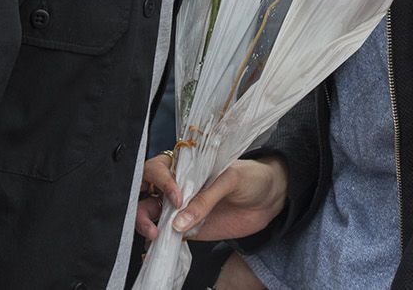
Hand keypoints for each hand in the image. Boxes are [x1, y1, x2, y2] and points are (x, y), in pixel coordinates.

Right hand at [135, 156, 287, 243]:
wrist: (271, 199)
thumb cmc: (251, 177)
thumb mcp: (230, 180)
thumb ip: (206, 199)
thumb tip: (179, 222)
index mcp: (187, 166)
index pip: (159, 168)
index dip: (161, 182)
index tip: (176, 198)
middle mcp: (179, 186)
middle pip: (146, 192)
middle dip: (141, 206)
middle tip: (151, 223)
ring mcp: (182, 208)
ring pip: (151, 214)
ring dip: (146, 224)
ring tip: (155, 235)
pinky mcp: (189, 228)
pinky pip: (168, 235)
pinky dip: (159, 241)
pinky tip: (158, 246)